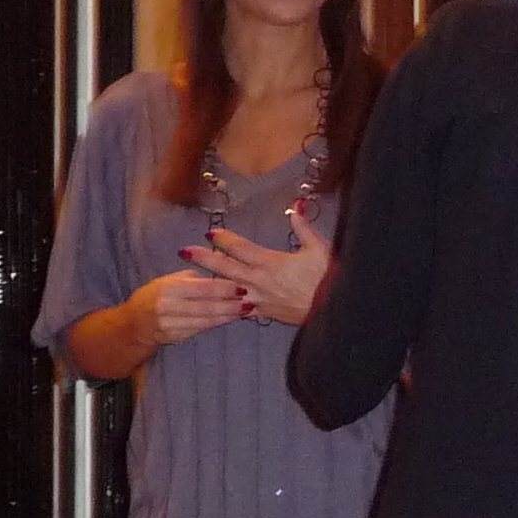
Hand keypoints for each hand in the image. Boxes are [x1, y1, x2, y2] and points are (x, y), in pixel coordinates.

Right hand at [128, 269, 248, 349]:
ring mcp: (172, 325)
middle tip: (249, 301)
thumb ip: (192, 278)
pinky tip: (229, 319)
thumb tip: (217, 273)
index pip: (202, 288)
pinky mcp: (176, 337)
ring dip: (227, 316)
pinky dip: (216, 323)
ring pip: (206, 320)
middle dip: (230, 304)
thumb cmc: (154, 295)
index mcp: (169, 288)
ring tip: (244, 310)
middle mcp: (169, 307)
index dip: (224, 288)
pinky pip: (200, 329)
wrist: (134, 323)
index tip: (241, 286)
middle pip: (207, 306)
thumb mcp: (168, 280)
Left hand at [185, 217, 332, 326]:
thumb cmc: (327, 279)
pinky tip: (210, 304)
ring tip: (189, 278)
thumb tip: (297, 205)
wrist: (333, 311)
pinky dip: (223, 305)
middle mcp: (259, 280)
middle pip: (225, 268)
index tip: (211, 233)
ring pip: (226, 290)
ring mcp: (258, 299)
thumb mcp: (319, 248)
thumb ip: (304, 227)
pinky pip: (237, 309)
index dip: (224, 240)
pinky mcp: (263, 312)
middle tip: (184, 251)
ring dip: (207, 283)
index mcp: (270, 262)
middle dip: (204, 259)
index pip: (240, 248)